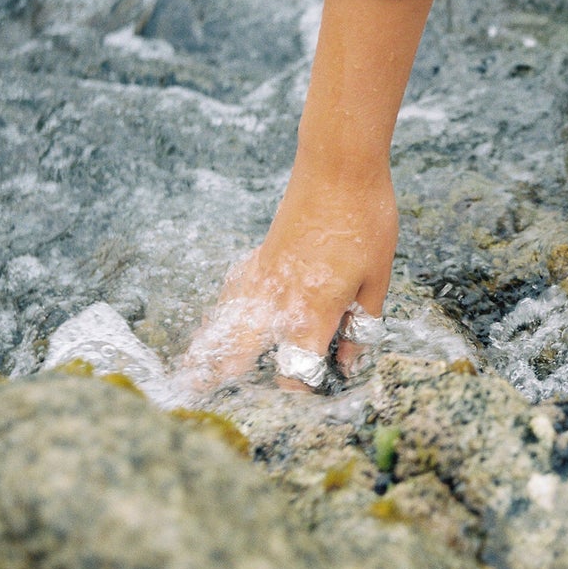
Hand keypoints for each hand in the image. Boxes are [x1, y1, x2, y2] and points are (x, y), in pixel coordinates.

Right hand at [182, 146, 396, 390]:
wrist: (339, 167)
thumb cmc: (365, 219)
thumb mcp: (378, 278)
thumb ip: (362, 324)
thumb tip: (350, 360)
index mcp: (312, 311)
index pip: (297, 368)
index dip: (299, 390)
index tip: (304, 400)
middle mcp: (278, 299)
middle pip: (239, 350)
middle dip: (218, 379)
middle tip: (196, 402)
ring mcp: (262, 275)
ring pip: (226, 322)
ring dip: (210, 349)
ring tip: (189, 376)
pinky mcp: (259, 255)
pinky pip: (232, 294)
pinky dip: (221, 314)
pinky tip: (218, 321)